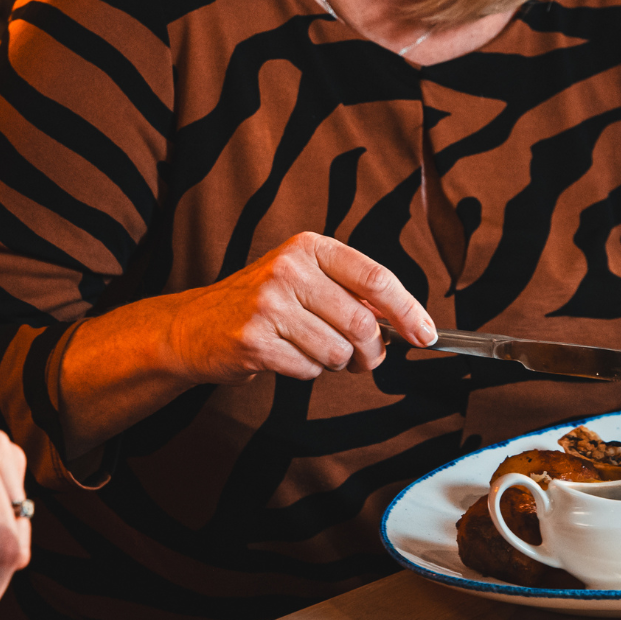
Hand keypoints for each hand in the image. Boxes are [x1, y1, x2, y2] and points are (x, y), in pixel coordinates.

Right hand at [161, 231, 436, 382]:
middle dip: (372, 350)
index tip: (425, 334)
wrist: (195, 326)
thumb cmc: (261, 303)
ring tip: (311, 350)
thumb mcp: (305, 280)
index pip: (375, 277)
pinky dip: (306, 372)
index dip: (408, 310)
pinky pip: (308, 370)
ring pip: (338, 352)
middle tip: (364, 358)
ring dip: (335, 363)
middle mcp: (288, 268)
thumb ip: (352, 292)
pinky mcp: (254, 339)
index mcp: (308, 247)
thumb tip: (409, 322)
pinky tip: (284, 356)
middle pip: (362, 322)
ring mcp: (268, 303)